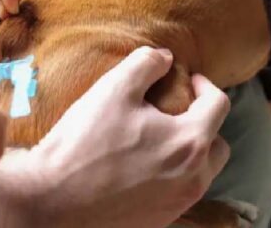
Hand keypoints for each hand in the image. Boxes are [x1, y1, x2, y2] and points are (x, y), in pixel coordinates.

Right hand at [0, 47, 231, 227]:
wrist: (51, 200)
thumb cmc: (84, 143)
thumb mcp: (113, 89)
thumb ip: (146, 64)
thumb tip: (165, 58)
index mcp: (189, 142)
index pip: (218, 105)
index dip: (204, 85)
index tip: (187, 79)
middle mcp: (193, 178)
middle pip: (218, 144)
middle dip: (203, 122)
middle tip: (176, 110)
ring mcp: (179, 204)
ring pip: (201, 172)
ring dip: (190, 151)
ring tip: (159, 138)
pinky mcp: (160, 220)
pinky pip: (180, 192)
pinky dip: (172, 175)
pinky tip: (143, 166)